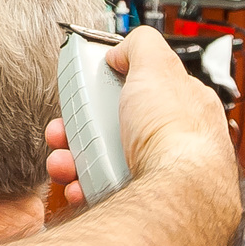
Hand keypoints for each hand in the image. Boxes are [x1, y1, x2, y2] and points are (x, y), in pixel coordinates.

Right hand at [47, 27, 239, 209]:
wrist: (176, 194)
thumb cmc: (175, 134)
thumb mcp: (157, 66)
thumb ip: (140, 46)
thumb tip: (120, 50)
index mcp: (182, 106)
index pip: (141, 89)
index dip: (107, 89)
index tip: (85, 91)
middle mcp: (171, 140)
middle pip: (115, 126)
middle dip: (80, 128)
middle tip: (64, 130)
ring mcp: (156, 172)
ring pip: (103, 160)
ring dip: (75, 158)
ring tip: (63, 160)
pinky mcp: (139, 199)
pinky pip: (102, 190)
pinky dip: (83, 186)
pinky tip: (78, 184)